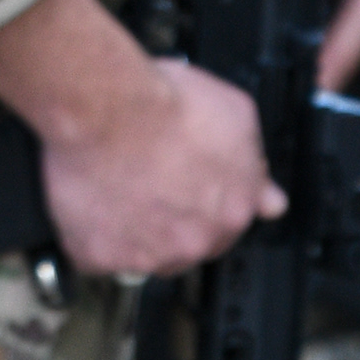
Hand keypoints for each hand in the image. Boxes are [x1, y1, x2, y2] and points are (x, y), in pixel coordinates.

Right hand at [0, 0, 281, 276]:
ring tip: (114, 186)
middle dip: (170, 219)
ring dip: (131, 230)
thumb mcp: (236, 114)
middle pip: (185, 245)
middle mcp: (195, 242)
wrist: (105, 106)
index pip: (227, 224)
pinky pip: (94, 255)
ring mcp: (147, 256)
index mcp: (234, 210)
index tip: (185, 185)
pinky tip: (89, 201)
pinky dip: (90, 235)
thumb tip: (270, 196)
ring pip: (141, 255)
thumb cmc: (163, 101)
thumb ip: (253, 161)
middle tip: (147, 179)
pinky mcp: (100, 257)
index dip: (203, 202)